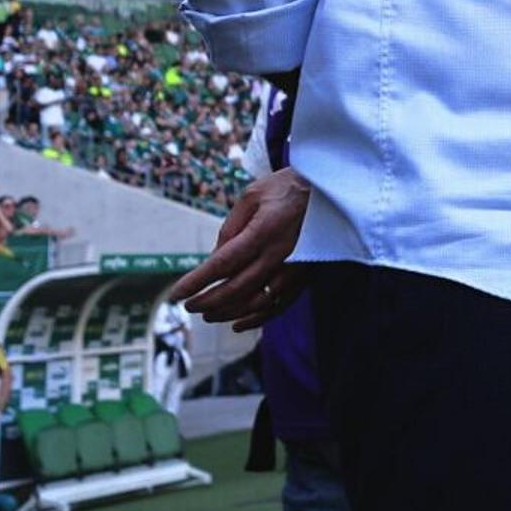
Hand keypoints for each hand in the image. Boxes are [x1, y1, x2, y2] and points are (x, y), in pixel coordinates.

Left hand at [174, 167, 311, 328]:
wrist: (333, 191)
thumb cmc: (288, 187)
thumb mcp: (253, 196)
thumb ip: (231, 228)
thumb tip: (215, 257)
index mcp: (263, 231)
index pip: (222, 264)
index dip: (197, 282)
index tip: (176, 294)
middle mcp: (279, 255)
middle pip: (236, 289)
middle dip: (207, 301)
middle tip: (189, 306)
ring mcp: (294, 269)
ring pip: (256, 303)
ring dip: (228, 313)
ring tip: (208, 314)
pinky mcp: (305, 277)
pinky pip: (279, 306)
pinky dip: (257, 319)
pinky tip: (238, 324)